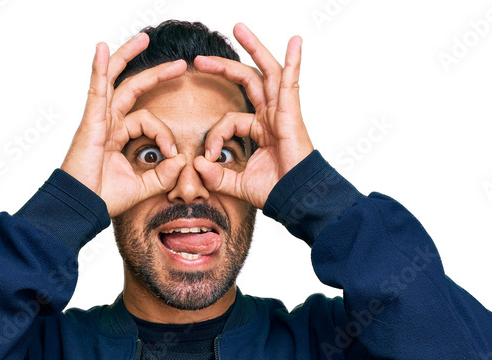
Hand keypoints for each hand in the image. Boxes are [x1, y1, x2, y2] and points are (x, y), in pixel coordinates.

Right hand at [60, 32, 189, 217]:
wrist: (82, 207)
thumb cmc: (103, 198)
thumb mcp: (141, 187)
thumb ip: (162, 175)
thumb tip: (181, 160)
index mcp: (117, 136)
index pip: (148, 120)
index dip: (165, 134)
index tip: (173, 154)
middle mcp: (107, 123)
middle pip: (132, 88)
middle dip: (156, 74)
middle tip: (180, 64)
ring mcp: (98, 120)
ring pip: (115, 80)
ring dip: (128, 56)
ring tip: (144, 39)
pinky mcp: (91, 122)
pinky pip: (96, 89)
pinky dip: (99, 68)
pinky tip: (103, 48)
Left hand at [190, 23, 313, 208]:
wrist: (293, 198)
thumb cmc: (274, 190)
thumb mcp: (238, 183)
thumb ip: (217, 175)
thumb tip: (197, 164)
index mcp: (259, 129)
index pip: (229, 119)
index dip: (215, 135)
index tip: (208, 156)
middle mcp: (270, 116)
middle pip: (248, 80)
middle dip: (224, 66)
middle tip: (201, 59)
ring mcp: (282, 112)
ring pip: (267, 71)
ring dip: (254, 48)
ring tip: (239, 29)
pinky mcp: (291, 113)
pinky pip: (291, 82)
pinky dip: (294, 61)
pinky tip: (294, 41)